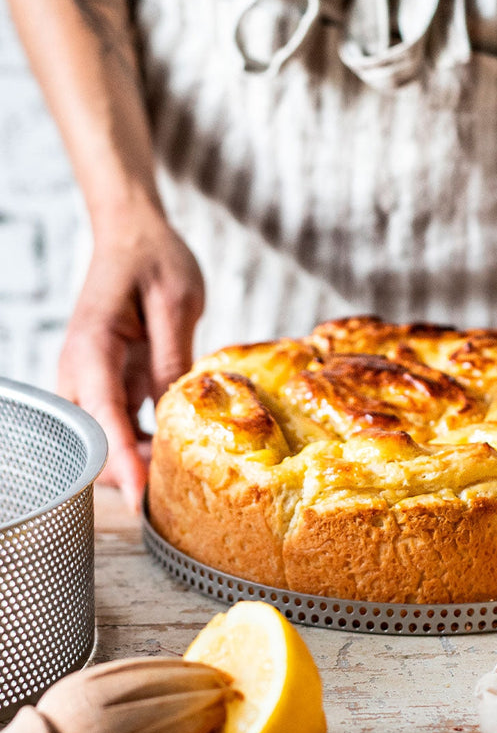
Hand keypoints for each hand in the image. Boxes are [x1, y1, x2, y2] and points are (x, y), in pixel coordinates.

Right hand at [58, 208, 204, 511]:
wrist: (132, 235)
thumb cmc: (154, 258)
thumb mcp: (177, 302)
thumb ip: (173, 357)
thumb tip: (176, 411)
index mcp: (93, 348)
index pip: (102, 416)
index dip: (122, 461)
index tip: (140, 497)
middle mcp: (80, 370)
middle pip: (93, 440)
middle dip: (129, 470)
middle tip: (179, 486)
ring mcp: (88, 379)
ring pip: (101, 439)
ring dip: (135, 460)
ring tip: (181, 471)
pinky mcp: (105, 382)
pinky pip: (115, 425)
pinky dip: (138, 443)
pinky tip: (172, 448)